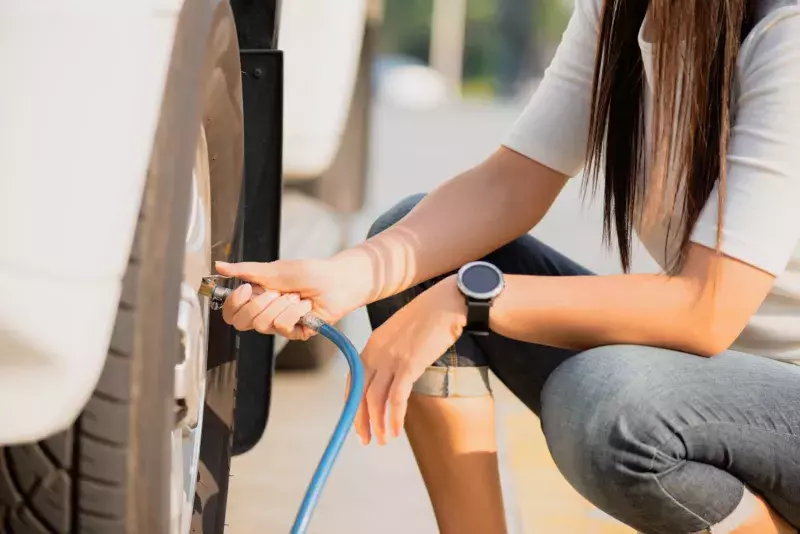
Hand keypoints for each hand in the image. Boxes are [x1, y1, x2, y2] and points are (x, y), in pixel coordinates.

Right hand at [216, 256, 370, 339]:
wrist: (337, 280)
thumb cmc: (309, 272)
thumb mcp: (274, 269)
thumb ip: (245, 271)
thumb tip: (219, 266)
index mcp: (257, 298)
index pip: (232, 312)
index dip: (234, 303)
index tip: (247, 288)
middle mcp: (266, 314)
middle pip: (242, 323)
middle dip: (259, 304)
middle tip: (278, 292)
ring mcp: (281, 325)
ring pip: (264, 324)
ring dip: (282, 305)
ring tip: (297, 296)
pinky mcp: (296, 333)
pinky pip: (284, 327)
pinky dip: (295, 312)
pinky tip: (306, 306)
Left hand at [355, 275, 465, 444]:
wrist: (447, 303)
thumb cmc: (430, 317)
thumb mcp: (401, 333)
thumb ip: (390, 352)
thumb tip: (390, 375)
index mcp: (371, 344)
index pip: (352, 379)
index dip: (352, 404)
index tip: (358, 421)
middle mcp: (376, 352)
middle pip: (359, 393)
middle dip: (361, 420)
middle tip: (367, 439)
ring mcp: (391, 358)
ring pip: (375, 399)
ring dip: (378, 423)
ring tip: (383, 439)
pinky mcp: (409, 364)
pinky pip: (396, 398)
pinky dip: (394, 417)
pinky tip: (396, 429)